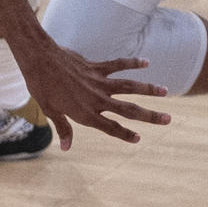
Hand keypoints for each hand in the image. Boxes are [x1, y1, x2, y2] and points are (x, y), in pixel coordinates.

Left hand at [11, 38, 170, 149]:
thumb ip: (63, 128)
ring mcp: (98, 82)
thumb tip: (67, 148)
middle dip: (149, 116)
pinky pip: (118, 65)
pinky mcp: (96, 67)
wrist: (39, 59)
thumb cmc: (41, 86)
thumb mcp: (49, 110)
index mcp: (85, 113)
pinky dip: (132, 63)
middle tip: (168, 119)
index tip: (138, 139)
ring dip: (148, 89)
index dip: (124, 134)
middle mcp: (96, 99)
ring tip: (165, 91)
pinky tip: (146, 62)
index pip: (110, 128)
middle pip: (129, 110)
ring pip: (129, 87)